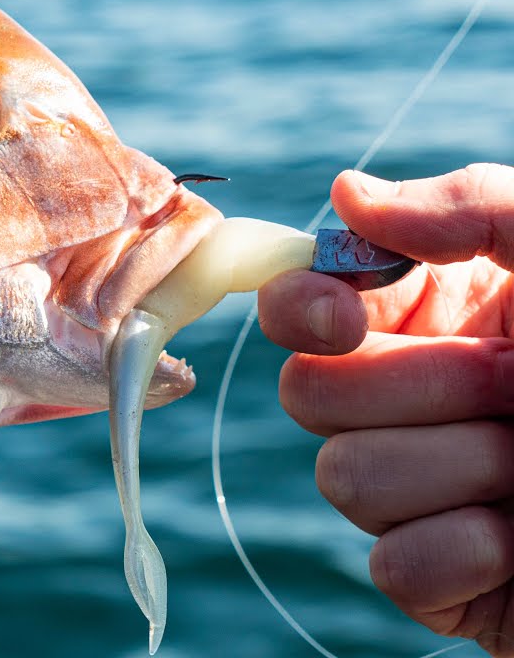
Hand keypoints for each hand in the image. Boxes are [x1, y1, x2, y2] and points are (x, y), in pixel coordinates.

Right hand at [257, 164, 513, 654]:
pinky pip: (395, 566)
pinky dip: (466, 551)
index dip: (301, 308)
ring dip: (463, 468)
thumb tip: (345, 194)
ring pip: (346, 477)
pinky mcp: (442, 577)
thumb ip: (471, 207)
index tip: (347, 317)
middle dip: (421, 388)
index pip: (302, 307)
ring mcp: (422, 491)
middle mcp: (411, 400)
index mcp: (434, 317)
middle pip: (308, 392)